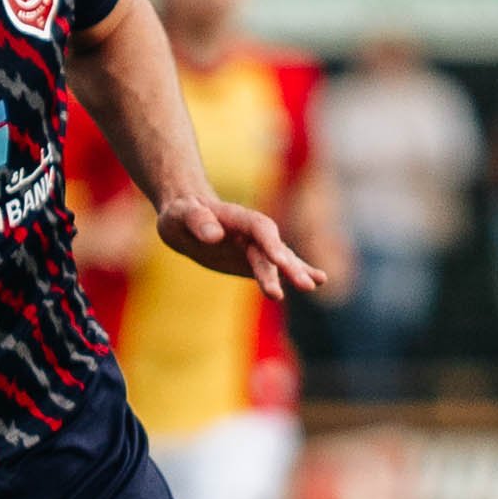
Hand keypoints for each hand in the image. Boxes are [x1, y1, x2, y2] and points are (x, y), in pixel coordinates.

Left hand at [155, 194, 322, 299]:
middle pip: (272, 248)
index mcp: (236, 217)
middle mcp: (251, 232)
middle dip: (288, 266)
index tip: (280, 260)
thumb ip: (196, 220)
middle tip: (304, 285)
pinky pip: (276, 268)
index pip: (258, 227)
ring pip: (278, 260)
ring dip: (295, 272)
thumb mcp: (179, 214)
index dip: (269, 243)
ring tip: (315, 284)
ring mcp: (255, 247)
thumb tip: (214, 236)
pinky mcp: (254, 261)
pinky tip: (318, 281)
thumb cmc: (180, 214)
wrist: (186, 219)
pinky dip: (296, 272)